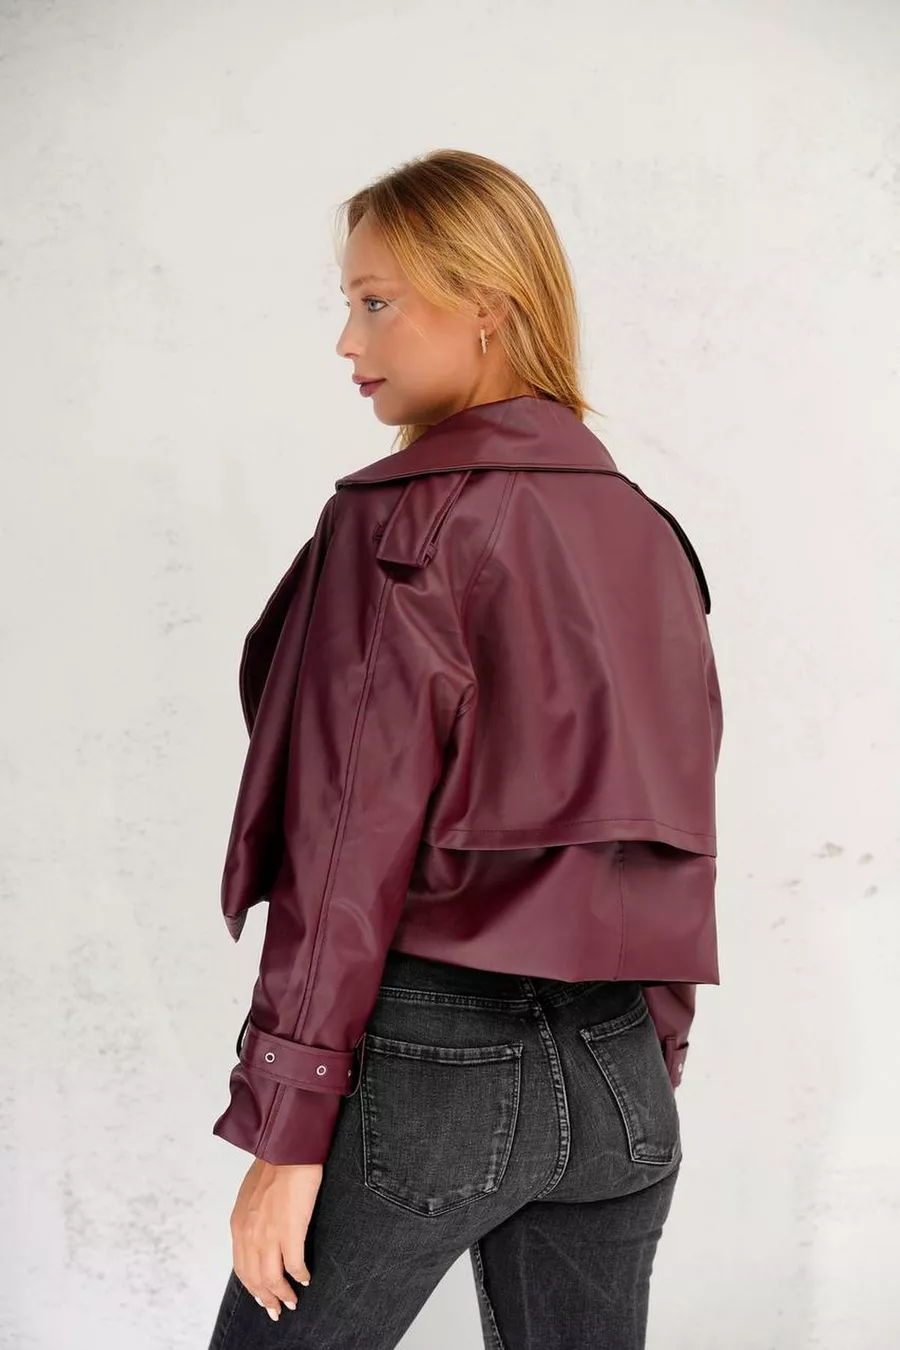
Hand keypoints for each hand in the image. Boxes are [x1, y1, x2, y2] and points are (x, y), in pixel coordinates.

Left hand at [230, 1158, 323, 1321]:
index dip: (253, 1287)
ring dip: (283, 1294)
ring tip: (292, 1301)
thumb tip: (259, 1234)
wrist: (288, 1148)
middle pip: (255, 1279)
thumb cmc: (274, 1163)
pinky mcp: (290, 1231)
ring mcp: (269, 1234)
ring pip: (272, 1279)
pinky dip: (300, 1276)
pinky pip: (295, 1265)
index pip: (242, 1268)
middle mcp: (250, 1234)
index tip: (263, 1297)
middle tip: (277, 1309)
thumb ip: (251, 1218)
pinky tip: (307, 1278)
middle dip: (266, 1298)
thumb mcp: (251, 1194)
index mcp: (239, 1224)